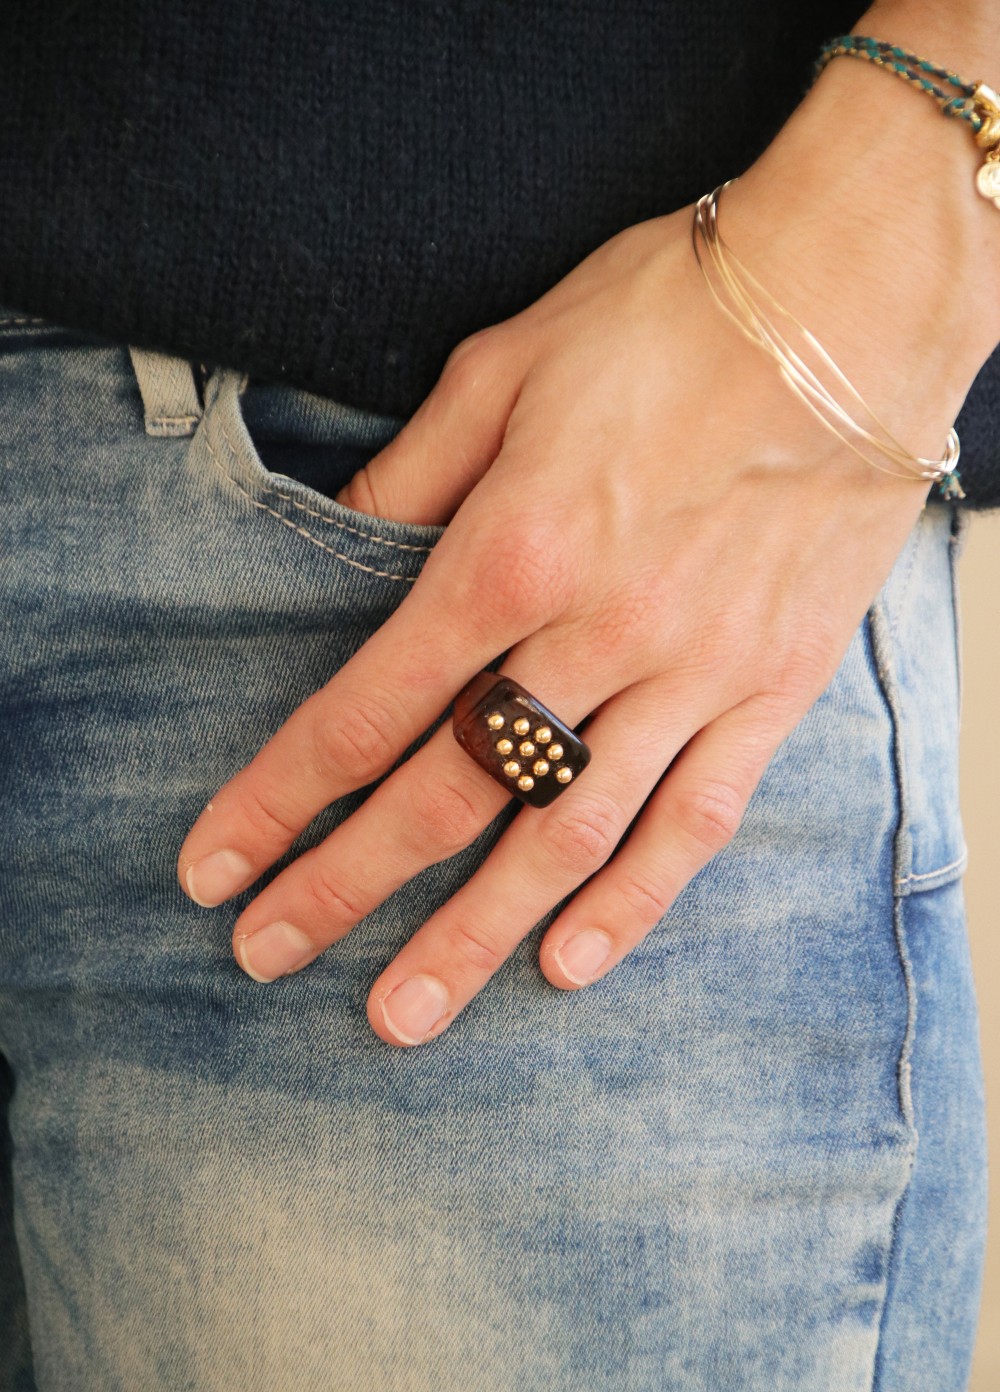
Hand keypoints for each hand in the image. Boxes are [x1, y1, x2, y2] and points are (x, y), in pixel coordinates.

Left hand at [176, 45, 997, 1046]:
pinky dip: (633, 903)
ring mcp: (693, 673)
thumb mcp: (504, 365)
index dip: (282, 796)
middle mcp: (598, 631)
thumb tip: (345, 545)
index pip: (371, 706)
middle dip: (347, 886)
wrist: (849, 301)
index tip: (219, 863)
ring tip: (405, 1013)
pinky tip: (570, 963)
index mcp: (514, 548)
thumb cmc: (669, 318)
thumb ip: (414, 475)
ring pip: (568, 835)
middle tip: (272, 956)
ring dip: (476, 933)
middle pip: (451, 792)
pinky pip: (698, 821)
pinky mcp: (771, 690)